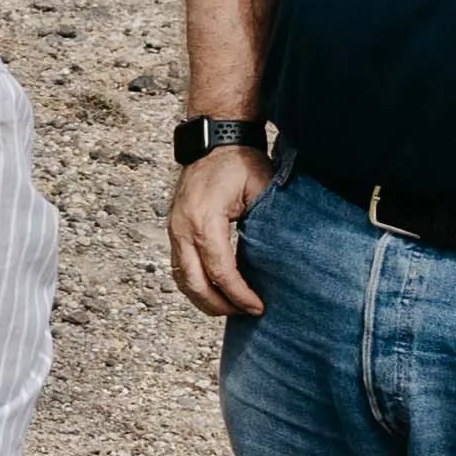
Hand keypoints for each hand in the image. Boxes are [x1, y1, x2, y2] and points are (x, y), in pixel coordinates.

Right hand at [167, 145, 273, 320]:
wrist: (215, 142)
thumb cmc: (239, 163)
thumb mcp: (261, 189)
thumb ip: (266, 224)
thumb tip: (280, 261)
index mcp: (204, 219)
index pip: (220, 270)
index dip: (239, 294)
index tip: (258, 306)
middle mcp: (182, 228)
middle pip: (194, 282)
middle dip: (219, 305)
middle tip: (246, 312)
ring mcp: (174, 230)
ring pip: (181, 279)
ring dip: (204, 299)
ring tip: (231, 307)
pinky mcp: (175, 231)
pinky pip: (179, 268)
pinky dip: (195, 285)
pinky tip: (215, 292)